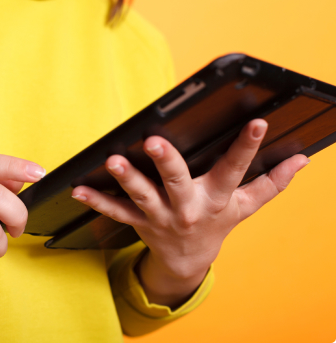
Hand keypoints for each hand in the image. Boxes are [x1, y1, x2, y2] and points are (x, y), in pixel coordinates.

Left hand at [71, 119, 308, 307]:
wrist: (188, 259)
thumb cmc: (217, 224)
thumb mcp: (245, 206)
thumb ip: (272, 183)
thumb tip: (303, 161)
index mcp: (215, 197)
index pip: (235, 169)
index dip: (247, 146)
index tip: (256, 122)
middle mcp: (187, 206)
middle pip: (177, 180)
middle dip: (167, 161)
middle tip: (154, 141)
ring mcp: (160, 215)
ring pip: (142, 194)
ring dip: (127, 178)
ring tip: (113, 161)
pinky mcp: (138, 222)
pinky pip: (115, 211)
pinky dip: (97, 200)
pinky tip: (79, 188)